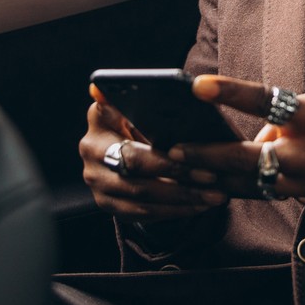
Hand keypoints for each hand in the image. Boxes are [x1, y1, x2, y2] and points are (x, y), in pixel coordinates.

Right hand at [80, 84, 226, 221]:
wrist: (123, 148)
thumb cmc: (142, 122)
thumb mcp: (144, 107)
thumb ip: (155, 104)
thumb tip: (187, 92)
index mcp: (100, 117)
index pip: (128, 127)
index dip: (156, 144)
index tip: (191, 151)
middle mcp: (91, 150)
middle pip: (136, 165)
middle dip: (178, 173)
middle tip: (211, 176)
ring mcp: (97, 180)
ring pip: (142, 194)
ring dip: (181, 198)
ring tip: (213, 195)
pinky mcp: (107, 203)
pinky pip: (142, 212)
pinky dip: (173, 211)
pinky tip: (197, 205)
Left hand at [171, 76, 304, 221]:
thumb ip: (298, 111)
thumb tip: (262, 134)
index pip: (267, 103)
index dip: (230, 92)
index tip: (197, 85)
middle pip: (245, 161)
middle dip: (204, 157)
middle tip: (171, 152)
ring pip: (257, 185)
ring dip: (223, 179)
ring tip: (191, 171)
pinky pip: (289, 194)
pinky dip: (281, 183)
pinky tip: (286, 174)